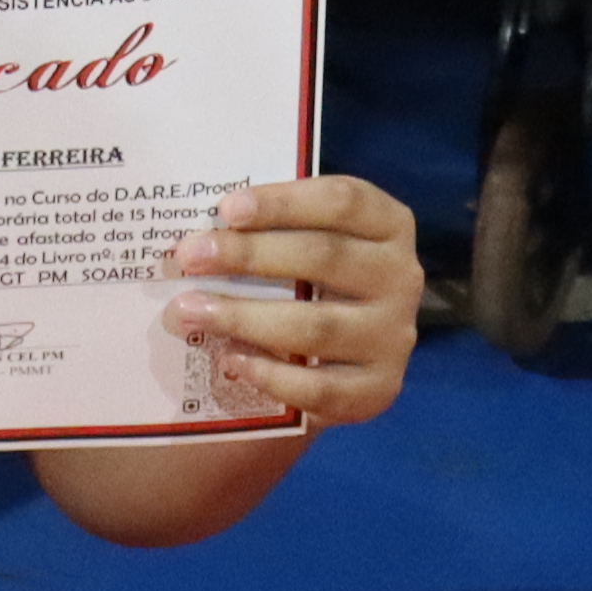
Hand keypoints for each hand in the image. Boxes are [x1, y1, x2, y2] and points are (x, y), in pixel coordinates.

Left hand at [165, 176, 421, 427]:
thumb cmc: (311, 277)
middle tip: (191, 256)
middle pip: (325, 257)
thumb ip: (272, 228)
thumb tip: (201, 228)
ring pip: (317, 325)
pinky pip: (321, 388)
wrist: (343, 356)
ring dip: (244, 317)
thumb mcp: (306, 239)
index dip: (284, 202)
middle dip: (249, 255)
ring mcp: (393, 337)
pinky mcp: (380, 389)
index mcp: (390, 224)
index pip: (343, 201)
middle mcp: (402, 276)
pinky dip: (271, 375)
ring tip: (189, 310)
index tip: (227, 209)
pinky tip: (230, 361)